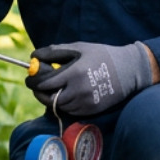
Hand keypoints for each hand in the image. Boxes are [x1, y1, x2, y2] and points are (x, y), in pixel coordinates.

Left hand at [25, 41, 154, 115]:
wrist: (130, 70)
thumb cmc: (102, 55)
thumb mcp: (80, 48)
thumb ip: (55, 52)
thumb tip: (34, 56)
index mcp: (74, 73)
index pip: (45, 83)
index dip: (34, 82)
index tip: (29, 78)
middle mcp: (79, 91)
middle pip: (49, 99)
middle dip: (39, 93)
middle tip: (37, 86)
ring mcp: (86, 103)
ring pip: (59, 106)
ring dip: (52, 98)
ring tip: (53, 88)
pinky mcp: (92, 110)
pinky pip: (70, 110)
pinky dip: (65, 104)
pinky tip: (67, 93)